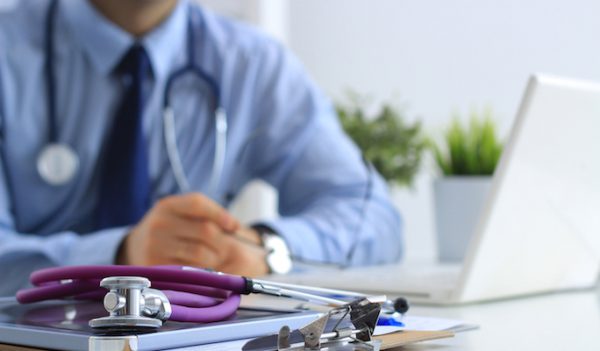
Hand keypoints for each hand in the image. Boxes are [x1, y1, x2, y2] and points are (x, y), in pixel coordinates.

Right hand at [116, 193, 267, 276]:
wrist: (135, 246)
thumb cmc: (169, 228)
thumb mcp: (180, 213)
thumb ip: (205, 216)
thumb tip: (235, 228)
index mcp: (167, 205)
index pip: (198, 203)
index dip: (220, 214)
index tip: (234, 227)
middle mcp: (159, 223)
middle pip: (205, 231)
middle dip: (223, 242)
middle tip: (227, 249)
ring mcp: (155, 246)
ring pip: (201, 253)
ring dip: (215, 258)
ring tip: (215, 259)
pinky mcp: (155, 267)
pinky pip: (190, 271)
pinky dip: (203, 271)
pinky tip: (202, 269)